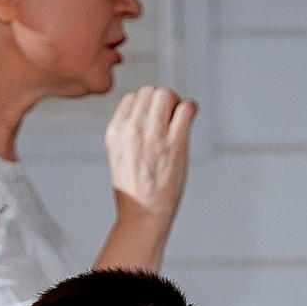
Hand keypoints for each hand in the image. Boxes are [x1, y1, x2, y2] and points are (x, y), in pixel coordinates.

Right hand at [104, 85, 194, 226]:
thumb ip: (127, 134)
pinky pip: (186, 108)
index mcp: (115, 132)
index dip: (146, 105)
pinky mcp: (176, 142)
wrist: (143, 214)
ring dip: (175, 103)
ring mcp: (155, 134)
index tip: (154, 117)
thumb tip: (143, 116)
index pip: (132, 98)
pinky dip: (191, 108)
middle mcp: (133, 129)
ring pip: (166, 95)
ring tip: (178, 119)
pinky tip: (189, 117)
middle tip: (168, 117)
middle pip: (150, 91)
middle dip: (161, 100)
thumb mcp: (118, 156)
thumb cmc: (133, 192)